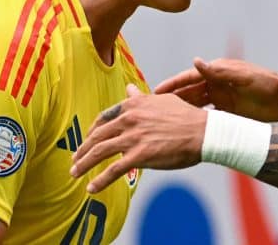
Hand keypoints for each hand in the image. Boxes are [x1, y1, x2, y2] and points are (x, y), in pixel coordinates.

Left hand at [70, 85, 206, 193]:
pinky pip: (113, 170)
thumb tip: (128, 89)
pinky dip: (99, 181)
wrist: (203, 132)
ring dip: (84, 164)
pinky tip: (91, 188)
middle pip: (97, 135)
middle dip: (83, 149)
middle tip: (75, 159)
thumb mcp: (162, 101)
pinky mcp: (139, 156)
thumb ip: (141, 98)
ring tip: (75, 173)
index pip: (104, 118)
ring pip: (99, 152)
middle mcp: (129, 119)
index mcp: (134, 105)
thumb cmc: (187, 117)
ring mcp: (133, 137)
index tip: (88, 139)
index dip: (93, 130)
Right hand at [154, 57, 277, 122]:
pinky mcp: (227, 111)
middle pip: (189, 91)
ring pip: (196, 104)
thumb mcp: (242, 76)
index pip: (189, 77)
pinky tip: (184, 129)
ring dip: (181, 110)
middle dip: (172, 99)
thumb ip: (218, 71)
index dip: (172, 84)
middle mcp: (217, 83)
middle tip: (154, 108)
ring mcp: (221, 97)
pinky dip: (195, 120)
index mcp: (218, 71)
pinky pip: (207, 116)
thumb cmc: (265, 83)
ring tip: (164, 120)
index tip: (156, 91)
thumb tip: (195, 61)